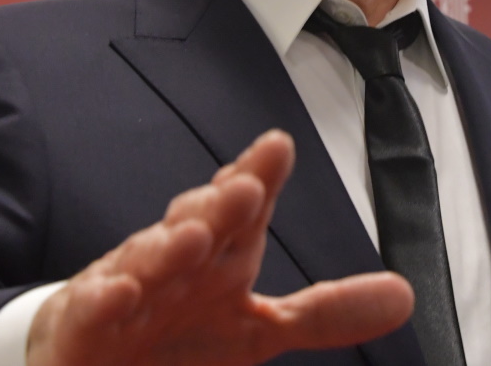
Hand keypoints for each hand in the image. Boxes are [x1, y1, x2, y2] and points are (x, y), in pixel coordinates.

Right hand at [27, 130, 412, 364]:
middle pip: (196, 224)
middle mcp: (172, 262)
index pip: (240, 209)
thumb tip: (405, 295)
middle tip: (247, 187)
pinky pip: (92, 311)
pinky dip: (104, 300)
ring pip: (145, 261)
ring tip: (193, 233)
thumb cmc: (175, 332)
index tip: (278, 147)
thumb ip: (325, 312)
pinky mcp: (84, 328)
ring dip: (167, 246)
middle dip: (219, 203)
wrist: (91, 358)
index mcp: (216, 257)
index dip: (256, 177)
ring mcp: (125, 291)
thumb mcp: (256, 331)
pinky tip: (122, 292)